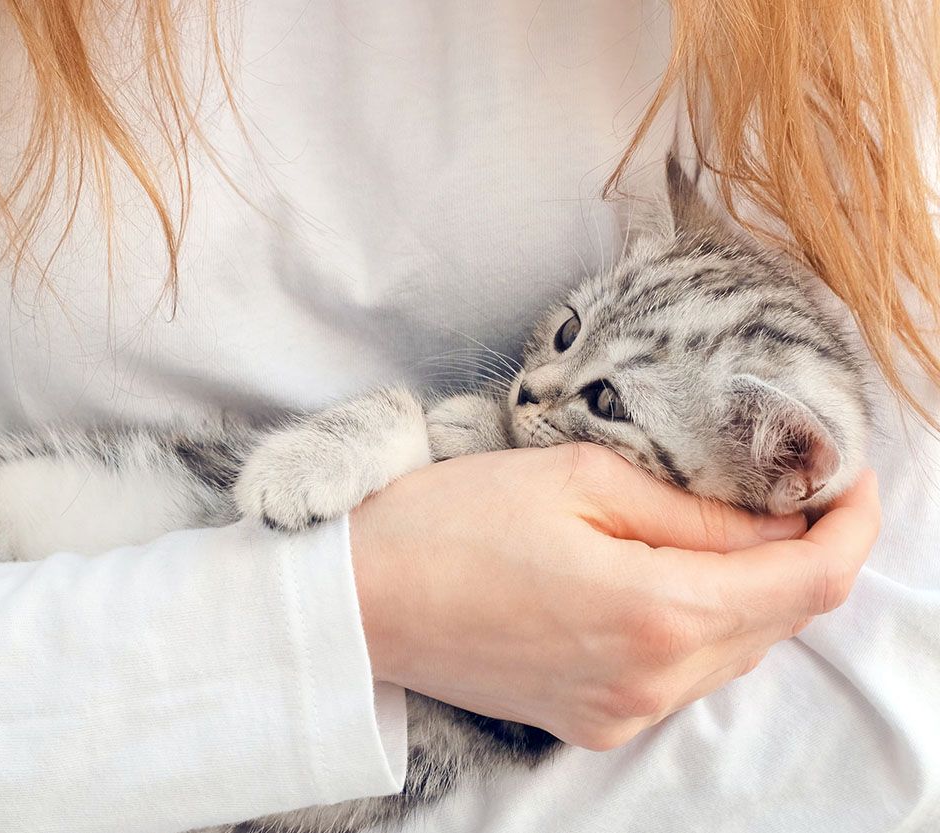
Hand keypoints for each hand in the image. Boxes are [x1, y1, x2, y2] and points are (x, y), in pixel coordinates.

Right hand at [349, 443, 879, 750]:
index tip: (846, 476)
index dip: (849, 523)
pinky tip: (662, 578)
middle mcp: (653, 682)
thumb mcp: (580, 481)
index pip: (809, 579)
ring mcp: (623, 712)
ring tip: (717, 527)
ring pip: (735, 651)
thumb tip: (777, 521)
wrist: (361, 599)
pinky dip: (700, 624)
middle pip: (779, 620)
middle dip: (799, 551)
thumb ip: (694, 510)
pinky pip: (683, 676)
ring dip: (748, 590)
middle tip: (782, 487)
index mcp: (656, 612)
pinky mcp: (592, 723)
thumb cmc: (453, 522)